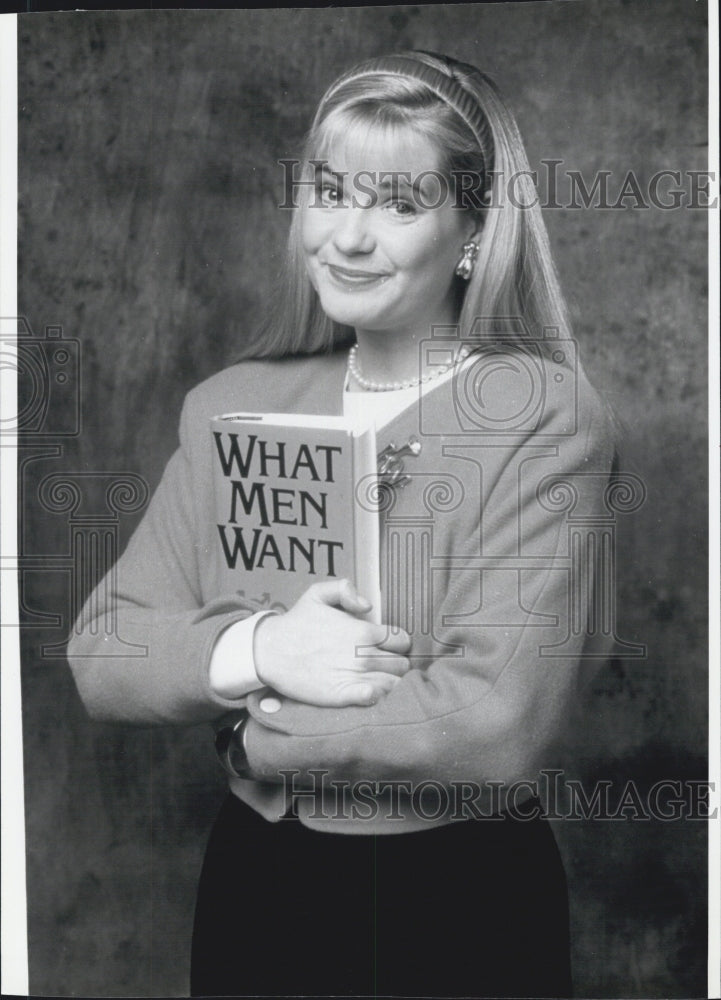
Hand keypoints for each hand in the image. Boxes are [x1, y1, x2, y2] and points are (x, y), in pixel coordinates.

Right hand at [253, 579, 410, 706]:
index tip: (388, 646)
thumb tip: (367, 606)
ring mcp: (355, 677)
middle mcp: (364, 655)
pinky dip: (379, 696)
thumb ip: (346, 590)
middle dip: (396, 663)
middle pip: (402, 664)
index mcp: (364, 631)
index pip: (402, 641)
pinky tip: (370, 691)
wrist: (269, 652)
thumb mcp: (318, 593)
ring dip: (390, 681)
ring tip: (378, 678)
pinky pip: (376, 699)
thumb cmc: (296, 623)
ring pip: (394, 684)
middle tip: (383, 663)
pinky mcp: (343, 696)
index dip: (399, 644)